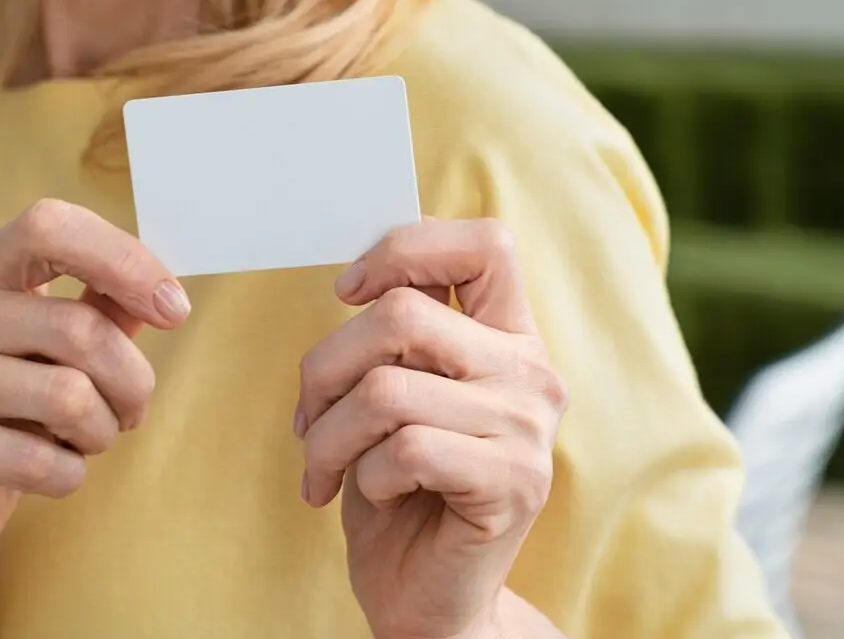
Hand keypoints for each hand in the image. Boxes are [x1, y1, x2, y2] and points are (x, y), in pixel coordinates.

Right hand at [0, 198, 189, 574]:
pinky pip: (38, 461)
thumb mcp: (64, 341)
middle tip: (133, 409)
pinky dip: (70, 474)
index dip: (124, 260)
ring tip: (87, 437)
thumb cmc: (19, 401)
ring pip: (67, 397)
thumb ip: (108, 307)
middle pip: (79, 329)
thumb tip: (164, 299)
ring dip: (103, 431)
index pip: (51, 227)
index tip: (175, 310)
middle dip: (132, 381)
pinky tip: (53, 470)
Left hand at [294, 220, 568, 638]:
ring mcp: (528, 429)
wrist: (430, 601)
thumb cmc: (400, 491)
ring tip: (327, 467)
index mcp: (511, 337)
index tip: (349, 292)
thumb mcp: (397, 394)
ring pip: (387, 389)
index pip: (485, 242)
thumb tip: (358, 277)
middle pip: (404, 313)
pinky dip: (362, 477)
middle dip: (326, 366)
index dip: (405, 249)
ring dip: (330, 436)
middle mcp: (532, 372)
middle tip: (310, 416)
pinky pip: (402, 451)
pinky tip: (371, 496)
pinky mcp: (512, 484)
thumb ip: (400, 334)